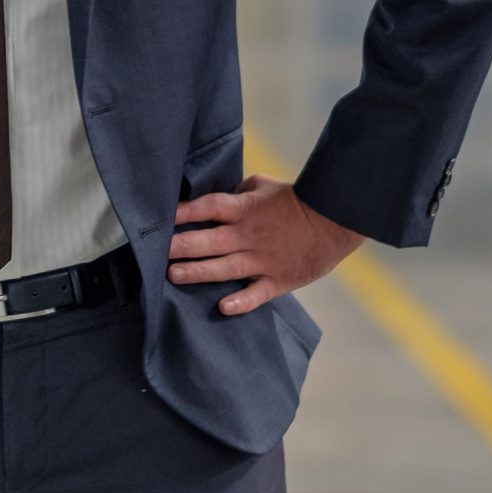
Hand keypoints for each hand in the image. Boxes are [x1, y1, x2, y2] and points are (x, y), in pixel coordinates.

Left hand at [168, 173, 361, 315]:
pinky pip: (257, 294)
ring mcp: (263, 260)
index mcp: (245, 210)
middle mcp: (249, 236)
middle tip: (157, 250)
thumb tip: (212, 197)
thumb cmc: (295, 201)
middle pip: (210, 240)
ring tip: (173, 275)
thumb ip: (236, 192)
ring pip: (225, 268)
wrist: (334, 223)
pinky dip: (242, 302)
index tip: (163, 215)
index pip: (210, 207)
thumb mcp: (263, 186)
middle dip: (182, 245)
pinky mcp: (277, 280)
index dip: (186, 211)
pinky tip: (223, 307)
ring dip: (198, 272)